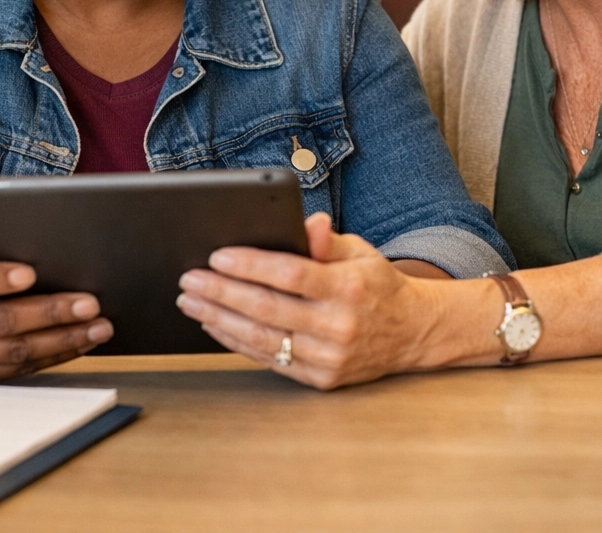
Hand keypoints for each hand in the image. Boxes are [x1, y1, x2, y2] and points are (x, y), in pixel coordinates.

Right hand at [0, 247, 112, 381]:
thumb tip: (43, 243)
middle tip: (90, 304)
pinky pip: (21, 368)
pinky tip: (82, 342)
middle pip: (0, 321)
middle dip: (50, 313)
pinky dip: (56, 355)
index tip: (31, 273)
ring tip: (99, 327)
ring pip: (16, 351)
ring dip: (64, 339)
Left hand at [175, 213, 434, 388]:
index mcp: (349, 287)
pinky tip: (215, 325)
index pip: (291, 274)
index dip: (251, 266)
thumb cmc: (377, 285)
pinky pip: (271, 360)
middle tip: (189, 279)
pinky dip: (237, 343)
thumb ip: (328, 240)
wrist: (412, 333)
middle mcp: (339, 325)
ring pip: (263, 339)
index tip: (217, 256)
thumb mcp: (361, 252)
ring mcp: (329, 357)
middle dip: (222, 292)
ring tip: (191, 301)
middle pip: (268, 309)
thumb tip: (307, 222)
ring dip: (220, 319)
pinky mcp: (321, 378)